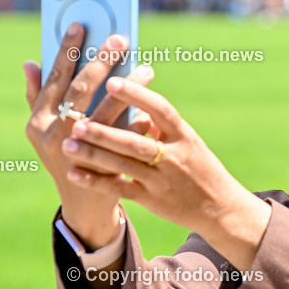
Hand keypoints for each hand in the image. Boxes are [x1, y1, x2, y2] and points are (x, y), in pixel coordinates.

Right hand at [24, 23, 154, 247]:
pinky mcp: (103, 168)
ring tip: (146, 68)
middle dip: (102, 62)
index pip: (55, 79)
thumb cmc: (65, 154)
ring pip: (107, 113)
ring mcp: (78, 154)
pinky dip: (138, 123)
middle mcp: (55, 137)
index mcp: (38, 122)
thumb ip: (38, 97)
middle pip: (81, 91)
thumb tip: (30, 63)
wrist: (83, 202)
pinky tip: (152, 109)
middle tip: (120, 40)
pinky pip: (125, 140)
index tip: (80, 26)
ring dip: (128, 88)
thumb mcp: (45, 129)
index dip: (67, 51)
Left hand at [58, 77, 271, 269]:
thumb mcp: (189, 142)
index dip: (137, 95)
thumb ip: (161, 125)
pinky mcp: (153, 200)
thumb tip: (132, 104)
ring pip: (124, 165)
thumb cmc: (201, 167)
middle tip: (76, 121)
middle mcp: (174, 157)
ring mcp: (162, 180)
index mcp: (184, 136)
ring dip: (94, 155)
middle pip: (135, 141)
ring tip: (67, 144)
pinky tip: (75, 174)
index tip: (112, 81)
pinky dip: (97, 182)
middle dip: (104, 132)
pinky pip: (121, 190)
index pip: (160, 110)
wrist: (220, 207)